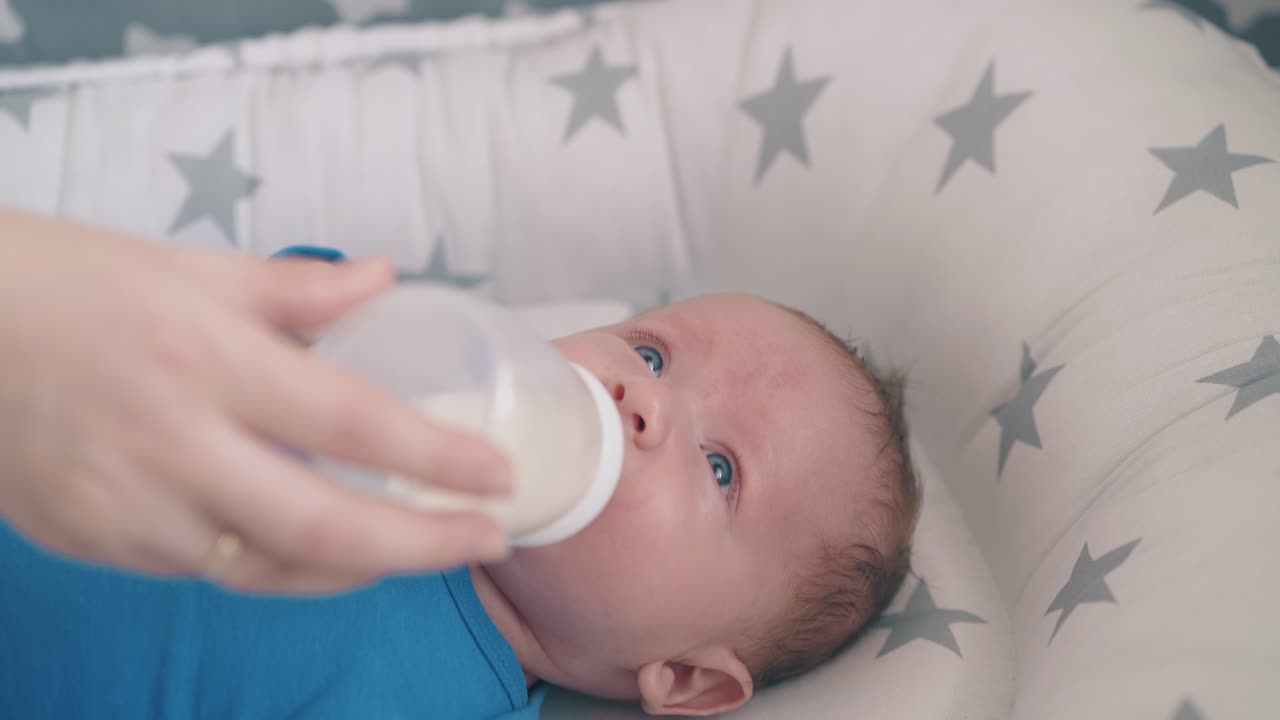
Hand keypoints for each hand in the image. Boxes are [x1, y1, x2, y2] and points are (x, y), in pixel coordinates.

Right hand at [0, 212, 511, 593]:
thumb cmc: (74, 285)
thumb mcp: (192, 266)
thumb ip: (299, 286)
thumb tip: (387, 280)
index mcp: (207, 358)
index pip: (351, 422)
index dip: (439, 458)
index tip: (501, 475)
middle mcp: (172, 443)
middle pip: (324, 529)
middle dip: (425, 546)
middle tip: (489, 539)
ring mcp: (129, 508)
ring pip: (272, 570)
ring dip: (358, 567)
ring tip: (417, 545)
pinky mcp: (97, 545)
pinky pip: (212, 571)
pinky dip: (277, 563)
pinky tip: (314, 541)